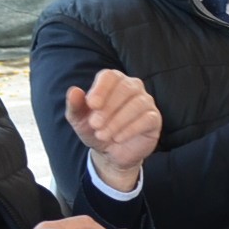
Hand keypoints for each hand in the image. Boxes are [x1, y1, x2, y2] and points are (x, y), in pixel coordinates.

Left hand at [65, 69, 160, 190]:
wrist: (110, 152)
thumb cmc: (95, 129)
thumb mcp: (79, 120)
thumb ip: (75, 105)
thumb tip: (74, 91)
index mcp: (113, 82)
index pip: (110, 76)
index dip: (101, 89)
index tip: (92, 105)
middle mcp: (132, 87)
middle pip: (125, 88)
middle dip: (108, 108)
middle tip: (95, 125)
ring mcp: (145, 102)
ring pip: (137, 104)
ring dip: (117, 121)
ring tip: (103, 135)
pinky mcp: (154, 119)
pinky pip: (147, 119)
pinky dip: (130, 129)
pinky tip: (117, 138)